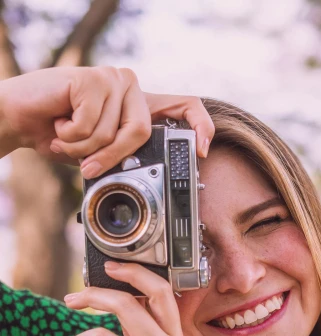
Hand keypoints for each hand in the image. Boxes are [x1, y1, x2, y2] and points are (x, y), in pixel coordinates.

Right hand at [0, 66, 213, 171]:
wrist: (18, 120)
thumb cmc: (59, 136)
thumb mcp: (100, 152)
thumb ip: (125, 155)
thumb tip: (152, 174)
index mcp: (139, 104)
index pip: (185, 106)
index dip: (200, 127)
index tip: (202, 150)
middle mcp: (131, 87)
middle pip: (141, 134)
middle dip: (110, 156)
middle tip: (86, 164)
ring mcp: (113, 79)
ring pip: (114, 133)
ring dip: (84, 147)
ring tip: (66, 135)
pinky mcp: (93, 78)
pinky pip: (91, 124)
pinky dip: (70, 135)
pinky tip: (59, 121)